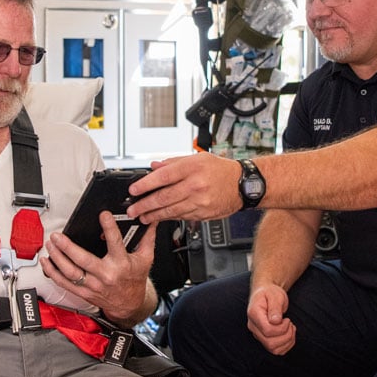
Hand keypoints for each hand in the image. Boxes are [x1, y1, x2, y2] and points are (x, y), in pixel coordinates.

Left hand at [41, 210, 157, 324]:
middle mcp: (105, 275)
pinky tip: (47, 261)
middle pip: (83, 260)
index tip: (103, 215)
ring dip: (57, 258)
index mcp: (121, 264)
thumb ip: (146, 237)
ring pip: (71, 272)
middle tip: (58, 235)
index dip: (109, 227)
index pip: (115, 243)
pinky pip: (65, 283)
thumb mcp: (146, 258)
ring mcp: (93, 285)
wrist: (129, 304)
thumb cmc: (135, 279)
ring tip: (50, 245)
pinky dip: (53, 272)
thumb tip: (149, 220)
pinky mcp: (84, 292)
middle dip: (68, 247)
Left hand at [126, 153, 240, 223]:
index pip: (163, 176)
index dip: (146, 184)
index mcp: (192, 167)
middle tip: (133, 209)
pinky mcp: (204, 213)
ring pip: (171, 210)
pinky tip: (160, 218)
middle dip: (145, 205)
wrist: (244, 184)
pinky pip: (182, 216)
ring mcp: (200, 201)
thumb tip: (154, 166)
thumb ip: (173, 162)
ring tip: (143, 216)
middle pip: (164, 197)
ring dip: (154, 215)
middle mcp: (196, 185)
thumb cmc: (220, 170)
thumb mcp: (197, 158)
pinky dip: (169, 218)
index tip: (134, 190)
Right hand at [247, 283, 295, 354]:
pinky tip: (289, 334)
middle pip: (270, 343)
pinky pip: (276, 350)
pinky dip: (287, 345)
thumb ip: (275, 307)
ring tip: (291, 328)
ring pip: (273, 349)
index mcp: (254, 314)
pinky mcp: (264, 339)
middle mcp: (253, 326)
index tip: (287, 319)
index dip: (281, 328)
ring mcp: (258, 334)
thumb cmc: (270, 293)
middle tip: (290, 323)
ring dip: (287, 341)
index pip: (267, 330)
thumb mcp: (275, 295)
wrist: (266, 294)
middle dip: (286, 336)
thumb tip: (275, 321)